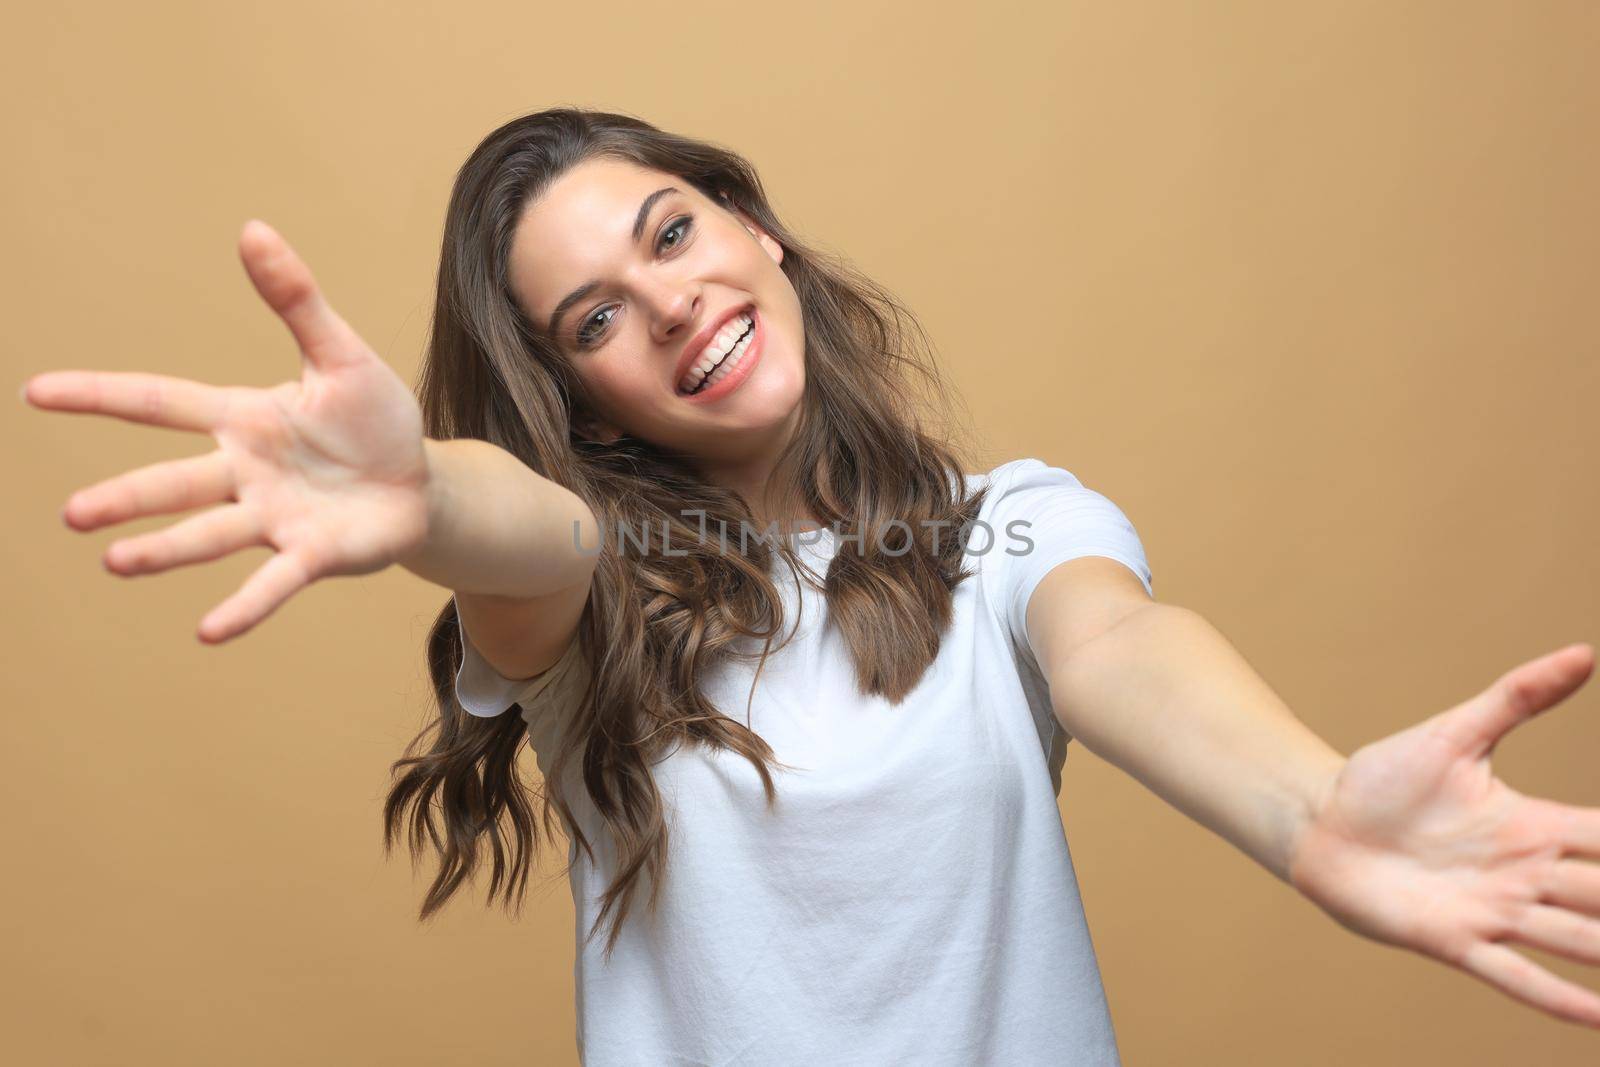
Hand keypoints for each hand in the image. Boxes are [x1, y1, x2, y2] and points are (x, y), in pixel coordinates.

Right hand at [23, 220, 430, 643]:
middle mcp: (247, 473)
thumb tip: (252, 229)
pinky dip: (244, 606)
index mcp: (246, 419)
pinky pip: (273, 582)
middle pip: (175, 482)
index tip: (36, 392)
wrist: (422, 483)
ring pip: (210, 534)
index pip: (162, 402)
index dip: (101, 395)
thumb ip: (296, 301)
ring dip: (165, 550)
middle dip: (125, 498)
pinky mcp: (312, 554)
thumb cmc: (375, 420)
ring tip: (116, 562)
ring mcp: (276, 517)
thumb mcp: (341, 354)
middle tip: (72, 515)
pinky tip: (207, 631)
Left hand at [1288, 642, 1599, 1027]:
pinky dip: (1558, 998)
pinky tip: (1599, 1017)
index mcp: (1533, 827)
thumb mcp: (1455, 734)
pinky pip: (1516, 976)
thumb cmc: (1383, 780)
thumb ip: (1519, 698)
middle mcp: (1524, 875)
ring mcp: (1493, 911)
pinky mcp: (1453, 940)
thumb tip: (1583, 653)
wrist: (1318, 822)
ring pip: (1577, 940)